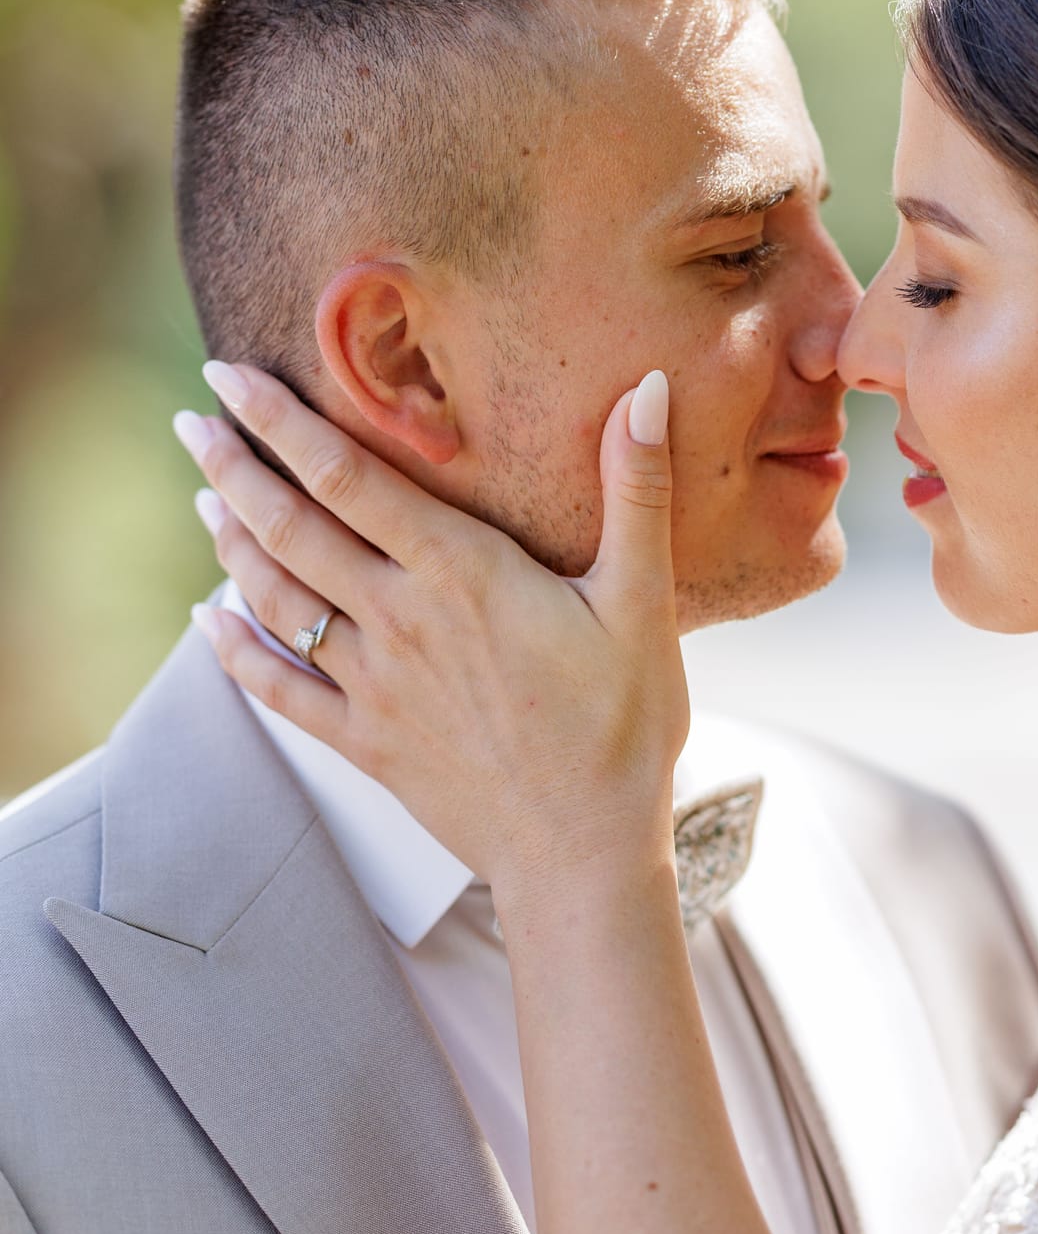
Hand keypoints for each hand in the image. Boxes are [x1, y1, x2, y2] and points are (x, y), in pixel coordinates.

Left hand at [173, 362, 688, 891]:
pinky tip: (206, 622)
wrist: (584, 856)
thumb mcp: (643, 602)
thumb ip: (637, 491)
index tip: (233, 377)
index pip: (350, 478)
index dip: (283, 423)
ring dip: (231, 544)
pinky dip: (234, 653)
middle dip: (234, 468)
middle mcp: (400, 622)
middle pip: (292, 530)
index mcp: (462, 574)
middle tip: (192, 420)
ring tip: (202, 497)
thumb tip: (650, 387)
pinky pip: (279, 691)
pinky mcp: (367, 744)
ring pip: (276, 601)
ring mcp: (375, 686)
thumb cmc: (624, 726)